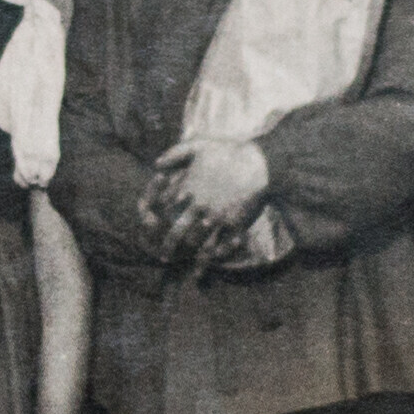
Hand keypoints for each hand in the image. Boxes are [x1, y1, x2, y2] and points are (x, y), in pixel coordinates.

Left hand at [149, 137, 269, 258]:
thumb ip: (173, 154)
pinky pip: (223, 246)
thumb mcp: (196, 146)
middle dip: (169, 246)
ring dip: (193, 255)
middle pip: (178, 233)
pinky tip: (214, 262)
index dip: (158, 222)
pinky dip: (217, 256)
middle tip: (164, 256)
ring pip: (199, 243)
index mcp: (188, 190)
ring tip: (189, 268)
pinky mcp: (235, 224)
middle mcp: (199, 206)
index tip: (154, 229)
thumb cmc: (227, 151)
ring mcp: (218, 217)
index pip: (166, 212)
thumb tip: (156, 164)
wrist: (259, 162)